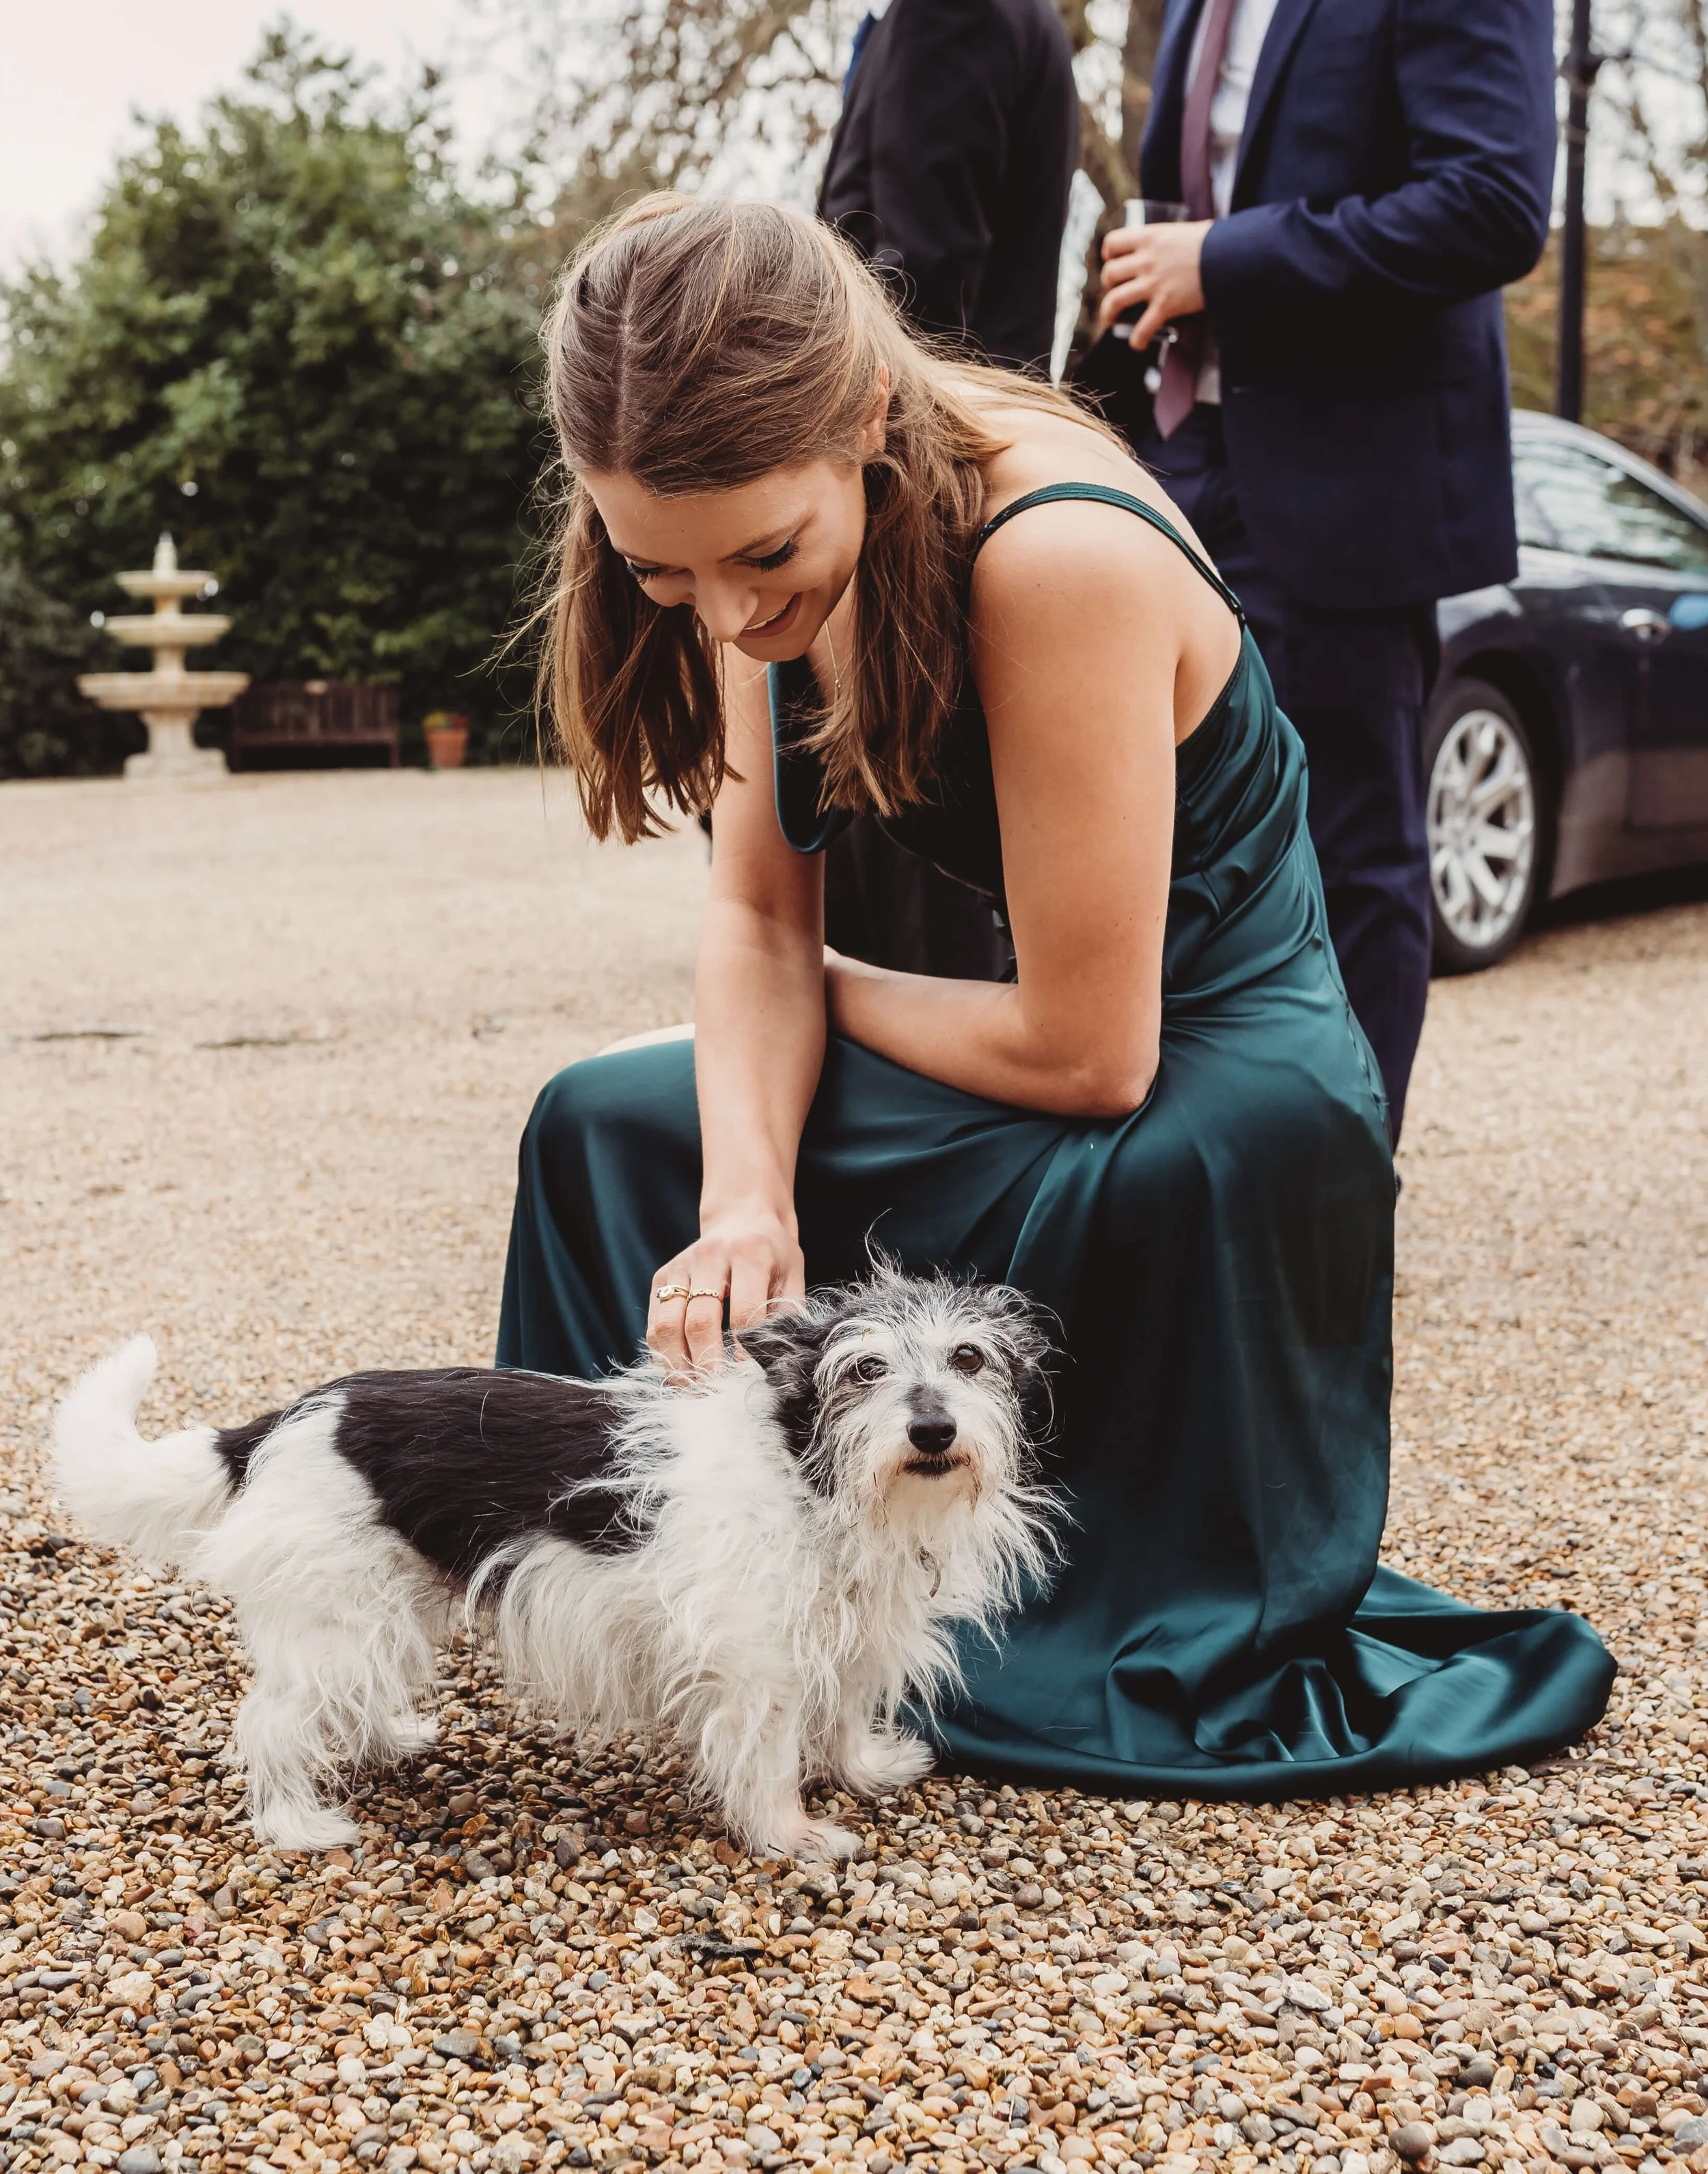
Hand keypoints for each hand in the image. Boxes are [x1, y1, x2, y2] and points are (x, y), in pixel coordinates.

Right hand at [647, 1204, 805, 1375]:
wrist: (743, 1215)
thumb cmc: (774, 1254)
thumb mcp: (792, 1277)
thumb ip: (787, 1318)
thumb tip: (780, 1365)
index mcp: (750, 1254)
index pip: (743, 1314)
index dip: (745, 1353)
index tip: (748, 1380)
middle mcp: (711, 1256)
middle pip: (700, 1322)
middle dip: (707, 1365)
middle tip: (715, 1395)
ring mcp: (681, 1266)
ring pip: (668, 1325)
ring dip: (678, 1365)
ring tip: (692, 1391)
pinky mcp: (662, 1276)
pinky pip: (654, 1323)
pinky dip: (663, 1354)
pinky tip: (679, 1372)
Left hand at [1097, 220, 1211, 348]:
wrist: (1232, 255)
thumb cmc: (1216, 241)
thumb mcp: (1187, 230)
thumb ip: (1174, 239)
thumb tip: (1183, 240)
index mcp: (1150, 237)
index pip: (1113, 242)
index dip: (1109, 254)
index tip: (1113, 260)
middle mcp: (1146, 260)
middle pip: (1109, 274)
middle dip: (1109, 285)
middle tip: (1117, 290)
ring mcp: (1154, 284)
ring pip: (1114, 300)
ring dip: (1109, 313)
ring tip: (1112, 320)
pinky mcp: (1165, 306)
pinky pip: (1142, 328)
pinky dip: (1137, 339)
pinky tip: (1138, 343)